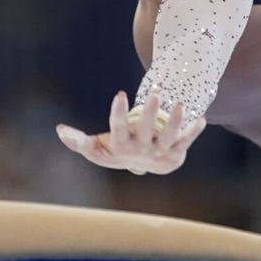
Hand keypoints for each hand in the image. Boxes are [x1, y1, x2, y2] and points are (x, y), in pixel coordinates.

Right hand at [55, 90, 205, 175]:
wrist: (143, 167)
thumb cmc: (115, 151)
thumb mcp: (96, 149)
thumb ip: (78, 141)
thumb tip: (59, 130)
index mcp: (121, 145)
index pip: (118, 128)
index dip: (119, 113)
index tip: (120, 95)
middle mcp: (141, 148)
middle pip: (146, 130)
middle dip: (150, 113)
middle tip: (154, 93)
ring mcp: (159, 152)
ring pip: (169, 136)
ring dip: (175, 122)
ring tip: (180, 104)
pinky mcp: (175, 154)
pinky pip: (185, 142)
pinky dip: (193, 132)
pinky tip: (201, 119)